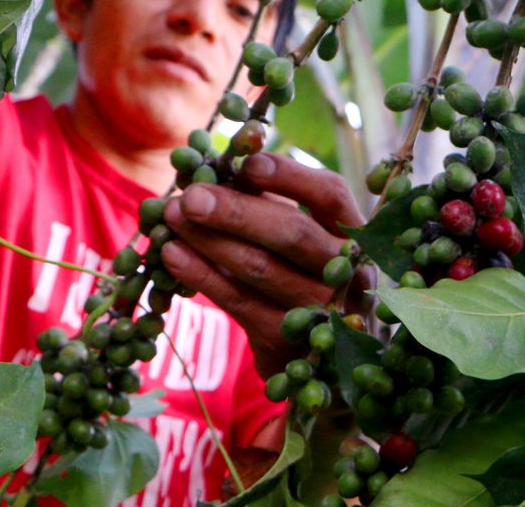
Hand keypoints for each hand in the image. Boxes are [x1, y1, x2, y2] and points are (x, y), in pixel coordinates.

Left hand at [160, 152, 365, 378]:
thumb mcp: (301, 240)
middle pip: (292, 233)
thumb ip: (270, 204)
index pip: (331, 195)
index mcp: (352, 234)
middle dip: (236, 211)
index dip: (290, 176)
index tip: (247, 164)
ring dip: (210, 240)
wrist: (322, 361)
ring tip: (172, 217)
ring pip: (260, 268)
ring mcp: (318, 310)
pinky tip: (173, 255)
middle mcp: (343, 271)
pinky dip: (202, 275)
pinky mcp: (286, 341)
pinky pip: (238, 301)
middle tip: (191, 196)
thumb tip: (219, 166)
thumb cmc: (303, 278)